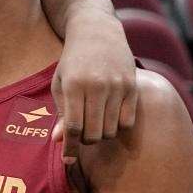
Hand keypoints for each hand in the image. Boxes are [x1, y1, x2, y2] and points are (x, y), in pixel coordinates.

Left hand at [52, 12, 136, 164]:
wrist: (97, 32)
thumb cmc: (72, 62)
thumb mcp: (60, 83)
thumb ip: (61, 112)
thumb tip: (60, 141)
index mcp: (73, 85)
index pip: (73, 127)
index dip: (70, 148)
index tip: (68, 160)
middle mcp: (97, 86)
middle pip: (93, 132)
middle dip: (85, 141)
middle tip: (80, 136)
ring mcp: (117, 86)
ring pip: (111, 130)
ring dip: (101, 135)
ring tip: (93, 125)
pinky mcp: (133, 87)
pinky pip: (127, 122)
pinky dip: (117, 127)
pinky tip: (109, 119)